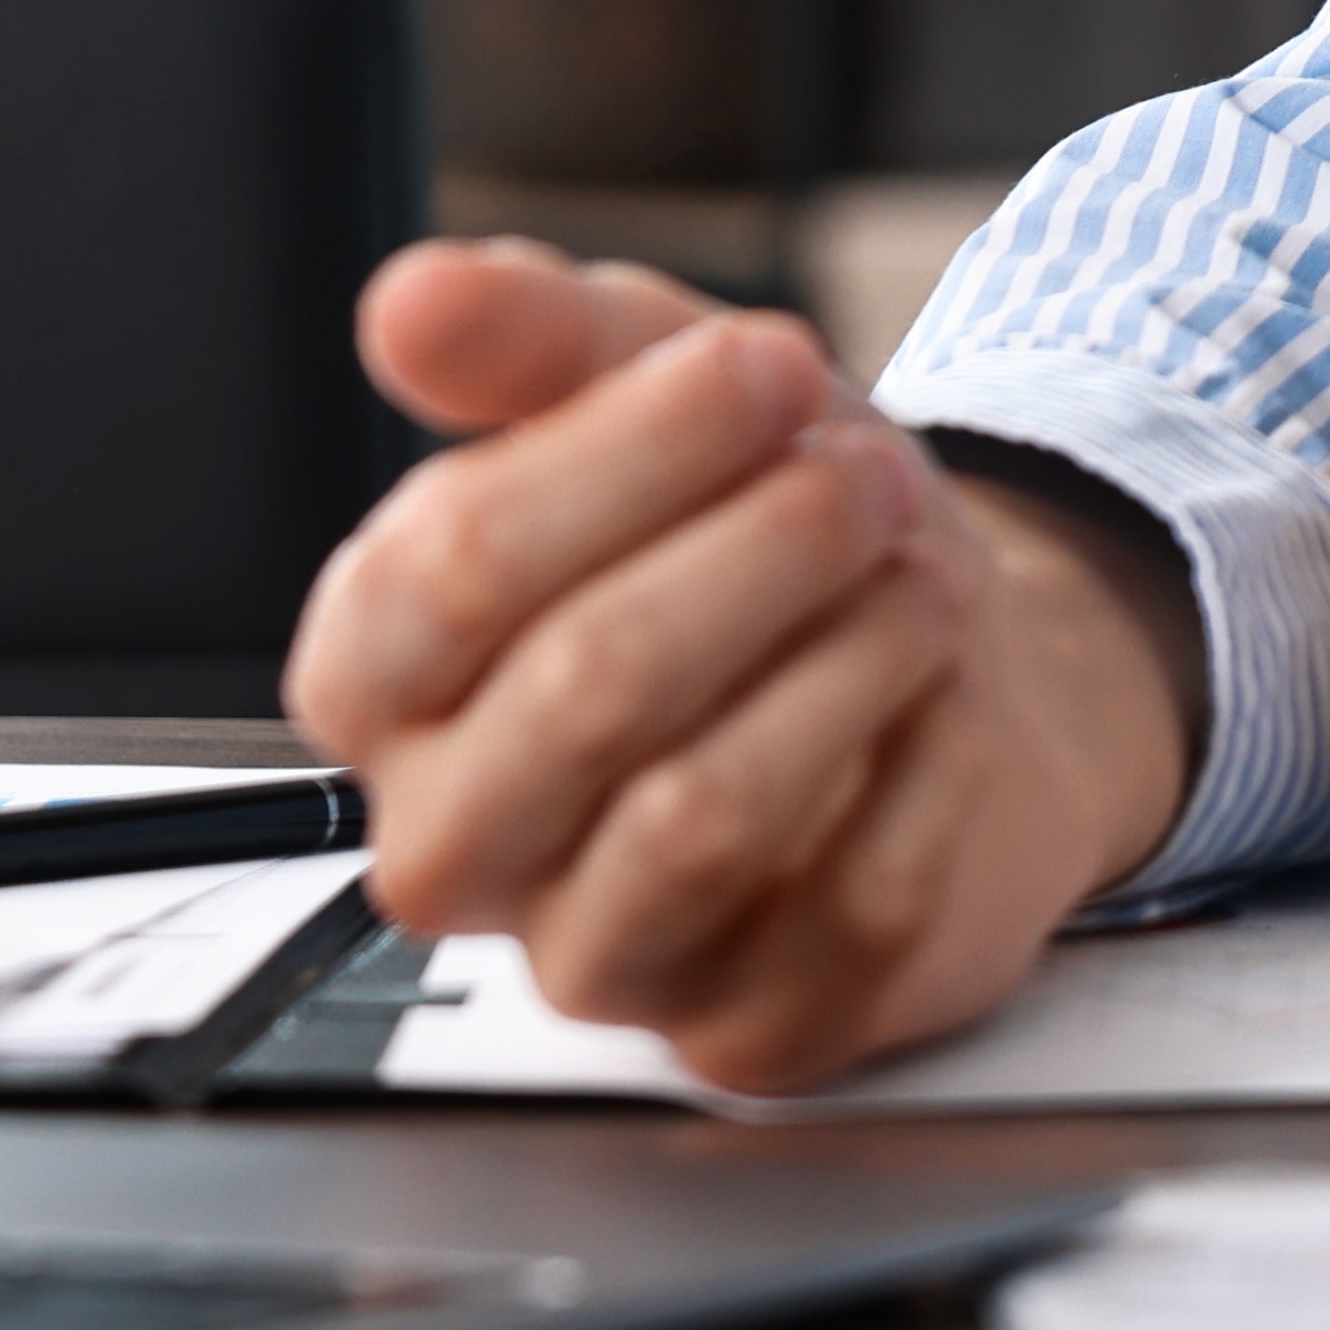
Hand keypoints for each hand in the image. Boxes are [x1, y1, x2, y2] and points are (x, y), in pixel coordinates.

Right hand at [281, 239, 1204, 1089]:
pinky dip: (935, 764)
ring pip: (702, 817)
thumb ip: (529, 336)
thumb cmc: (759, 531)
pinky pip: (850, 903)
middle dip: (764, 550)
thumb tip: (412, 299)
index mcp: (382, 674)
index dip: (636, 447)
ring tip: (918, 574)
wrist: (944, 667)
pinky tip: (947, 699)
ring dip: (849, 657)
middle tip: (863, 475)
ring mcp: (595, 954)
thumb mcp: (652, 383)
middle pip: (583, 692)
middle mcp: (456, 837)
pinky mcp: (747, 1030)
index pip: (450, 570)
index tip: (765, 363)